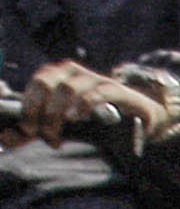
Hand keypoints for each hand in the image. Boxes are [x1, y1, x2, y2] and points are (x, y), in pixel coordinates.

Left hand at [8, 61, 163, 152]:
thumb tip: (5, 137)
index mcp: (56, 75)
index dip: (28, 107)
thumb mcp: (59, 125)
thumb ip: (32, 131)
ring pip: (67, 88)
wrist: (136, 119)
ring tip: (60, 135)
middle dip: (40, 112)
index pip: (35, 83)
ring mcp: (95, 78)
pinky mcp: (117, 90)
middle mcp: (73, 71)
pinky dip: (83, 105)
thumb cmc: (93, 121)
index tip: (29, 130)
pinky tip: (77, 119)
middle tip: (44, 134)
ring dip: (57, 114)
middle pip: (46, 83)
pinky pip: (97, 92)